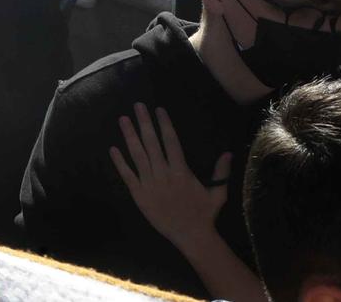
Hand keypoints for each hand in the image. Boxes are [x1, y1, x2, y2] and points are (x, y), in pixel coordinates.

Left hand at [111, 104, 229, 249]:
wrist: (191, 236)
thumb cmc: (204, 213)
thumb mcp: (217, 193)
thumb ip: (221, 172)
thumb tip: (228, 153)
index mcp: (181, 171)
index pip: (171, 141)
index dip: (164, 124)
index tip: (158, 109)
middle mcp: (164, 174)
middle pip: (152, 143)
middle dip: (144, 123)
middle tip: (137, 105)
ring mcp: (150, 184)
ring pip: (137, 155)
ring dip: (129, 136)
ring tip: (123, 119)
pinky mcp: (139, 195)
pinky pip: (127, 175)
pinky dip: (119, 162)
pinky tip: (112, 148)